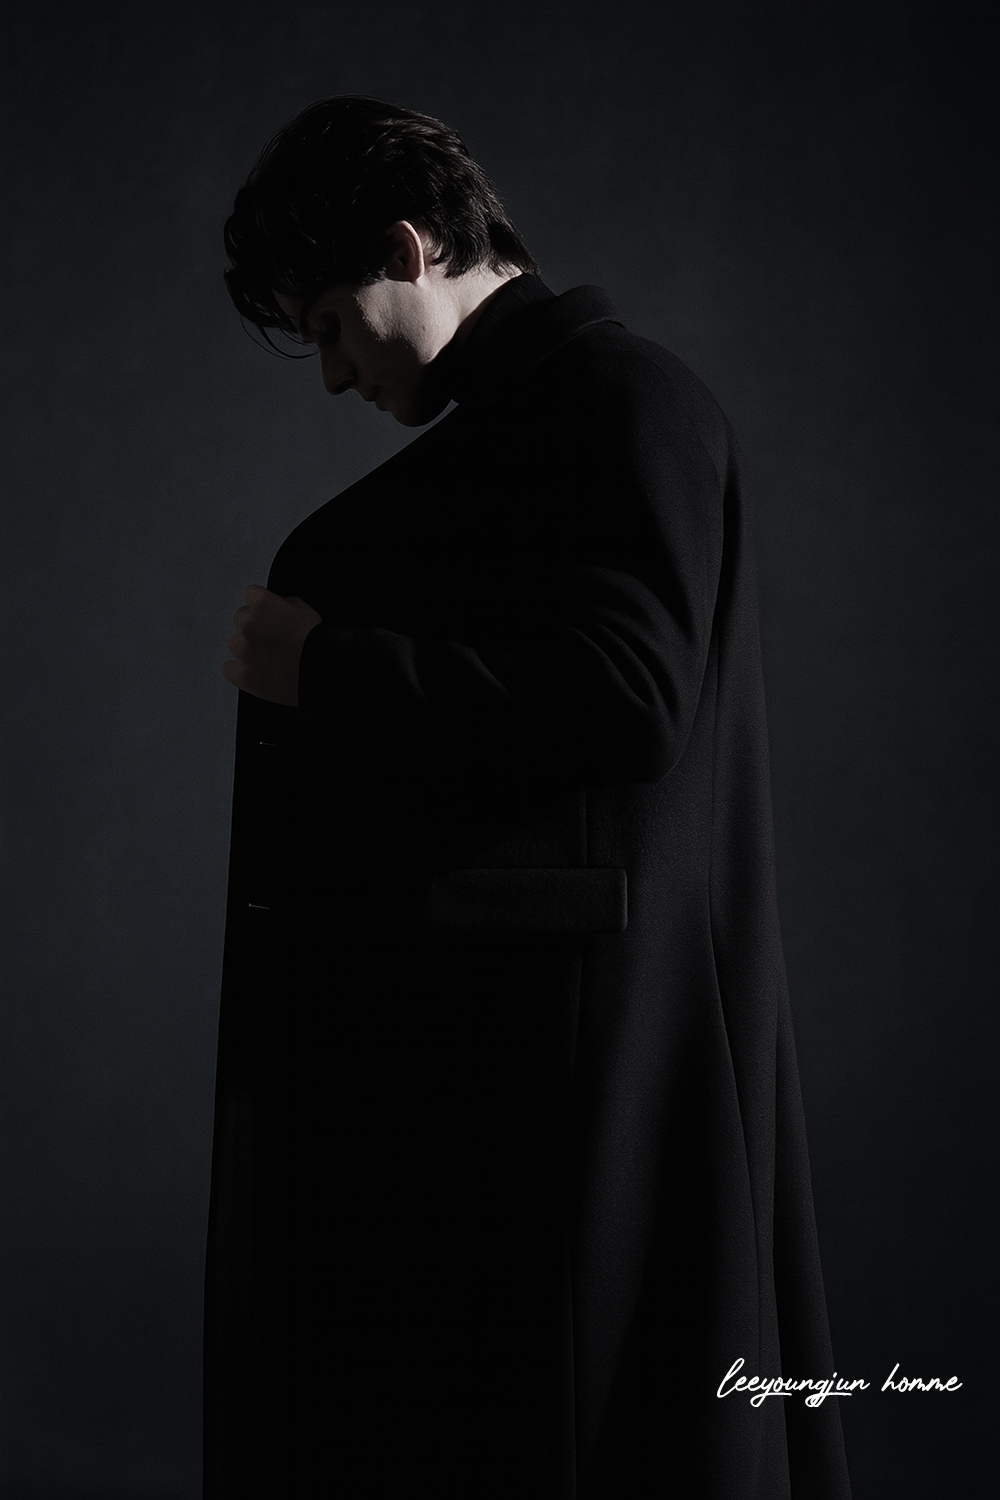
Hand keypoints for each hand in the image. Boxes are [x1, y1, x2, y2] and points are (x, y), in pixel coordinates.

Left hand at [221, 584, 322, 705]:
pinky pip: (229, 668)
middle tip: (273, 637)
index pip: (249, 594)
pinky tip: (256, 671)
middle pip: (240, 618)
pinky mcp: (242, 675)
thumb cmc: (317, 643)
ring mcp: (242, 651)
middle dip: (254, 626)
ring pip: (234, 643)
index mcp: (262, 604)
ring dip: (247, 647)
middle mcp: (247, 625)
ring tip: (268, 657)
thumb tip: (276, 607)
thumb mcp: (306, 610)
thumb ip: (283, 603)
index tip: (269, 613)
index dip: (261, 604)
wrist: (323, 672)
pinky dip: (240, 670)